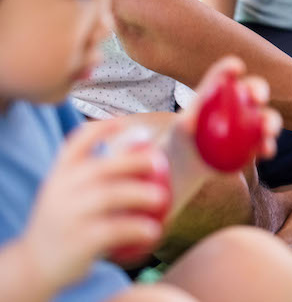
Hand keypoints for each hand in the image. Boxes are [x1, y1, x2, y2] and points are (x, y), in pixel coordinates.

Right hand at [19, 120, 167, 293]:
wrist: (34, 264)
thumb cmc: (61, 223)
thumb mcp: (65, 192)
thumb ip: (91, 175)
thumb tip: (137, 152)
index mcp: (60, 174)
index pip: (77, 143)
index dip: (101, 129)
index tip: (125, 121)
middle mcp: (62, 190)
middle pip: (101, 167)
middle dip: (134, 161)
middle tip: (159, 163)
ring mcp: (69, 215)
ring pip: (109, 196)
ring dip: (140, 194)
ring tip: (161, 198)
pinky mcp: (79, 241)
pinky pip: (114, 230)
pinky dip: (137, 228)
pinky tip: (154, 231)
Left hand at [177, 55, 281, 162]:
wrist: (186, 170)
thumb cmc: (181, 142)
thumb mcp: (181, 128)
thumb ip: (191, 115)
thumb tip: (203, 101)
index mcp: (219, 91)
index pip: (225, 75)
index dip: (231, 68)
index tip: (236, 68)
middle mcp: (238, 103)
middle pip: (254, 90)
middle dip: (259, 90)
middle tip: (258, 98)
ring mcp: (249, 124)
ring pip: (266, 117)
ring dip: (271, 121)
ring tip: (268, 130)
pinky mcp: (254, 146)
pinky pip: (266, 144)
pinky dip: (268, 146)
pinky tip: (266, 150)